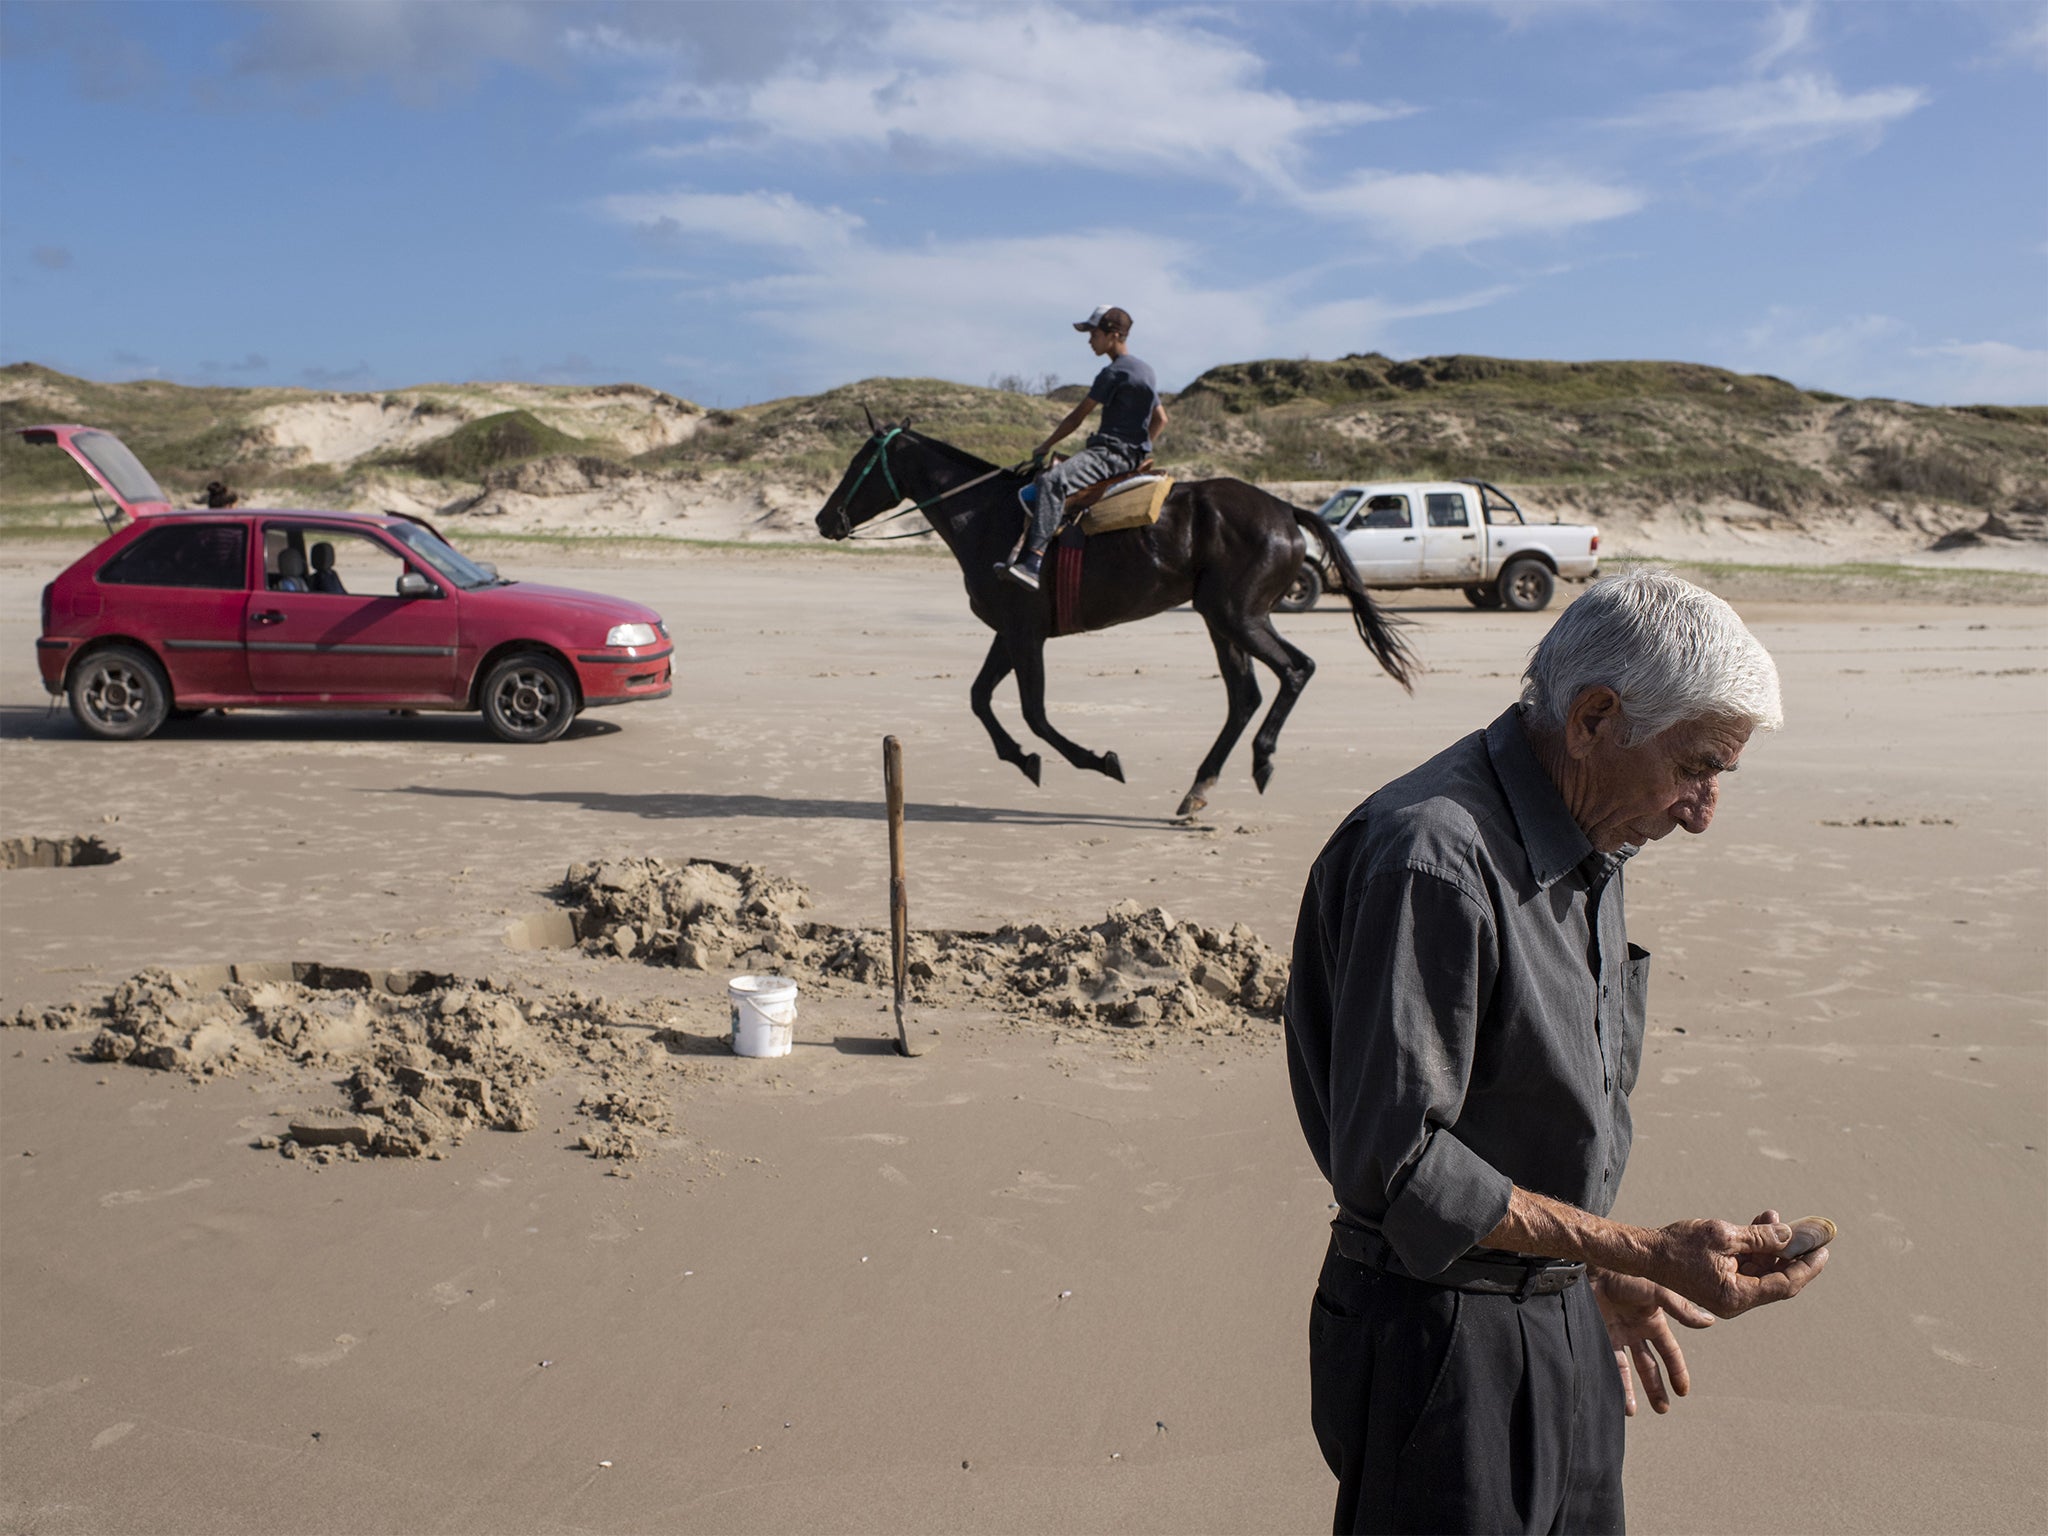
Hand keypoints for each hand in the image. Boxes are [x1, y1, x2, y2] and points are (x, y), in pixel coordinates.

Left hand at [1590, 1269, 1713, 1415]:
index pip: (1670, 1352)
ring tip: (1635, 1409)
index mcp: (1653, 1320)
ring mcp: (1617, 1334)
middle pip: (1649, 1364)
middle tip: (1663, 1409)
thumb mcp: (1658, 1291)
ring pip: (1628, 1368)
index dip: (1677, 1371)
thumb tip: (1709, 1323)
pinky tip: (1617, 1397)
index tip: (1683, 1391)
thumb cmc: (1626, 1274)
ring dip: (1632, 1389)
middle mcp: (1636, 1330)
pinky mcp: (1599, 1335)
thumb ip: (1681, 1309)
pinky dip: (1614, 1380)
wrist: (1592, 1267)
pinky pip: (1609, 1363)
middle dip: (1656, 1386)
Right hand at [1647, 1211, 1828, 1317]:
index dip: (1807, 1267)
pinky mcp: (1720, 1284)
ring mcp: (1728, 1294)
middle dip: (1792, 1254)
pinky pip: (1747, 1268)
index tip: (1822, 1250)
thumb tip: (1789, 1236)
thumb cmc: (1679, 1244)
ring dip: (1772, 1247)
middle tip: (1810, 1234)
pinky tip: (1762, 1226)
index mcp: (1737, 1296)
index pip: (1784, 1284)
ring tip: (1777, 1219)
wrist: (1645, 1253)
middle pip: (1776, 1279)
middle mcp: (1735, 1302)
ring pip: (1762, 1271)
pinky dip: (1756, 1249)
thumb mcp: (1724, 1235)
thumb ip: (1760, 1238)